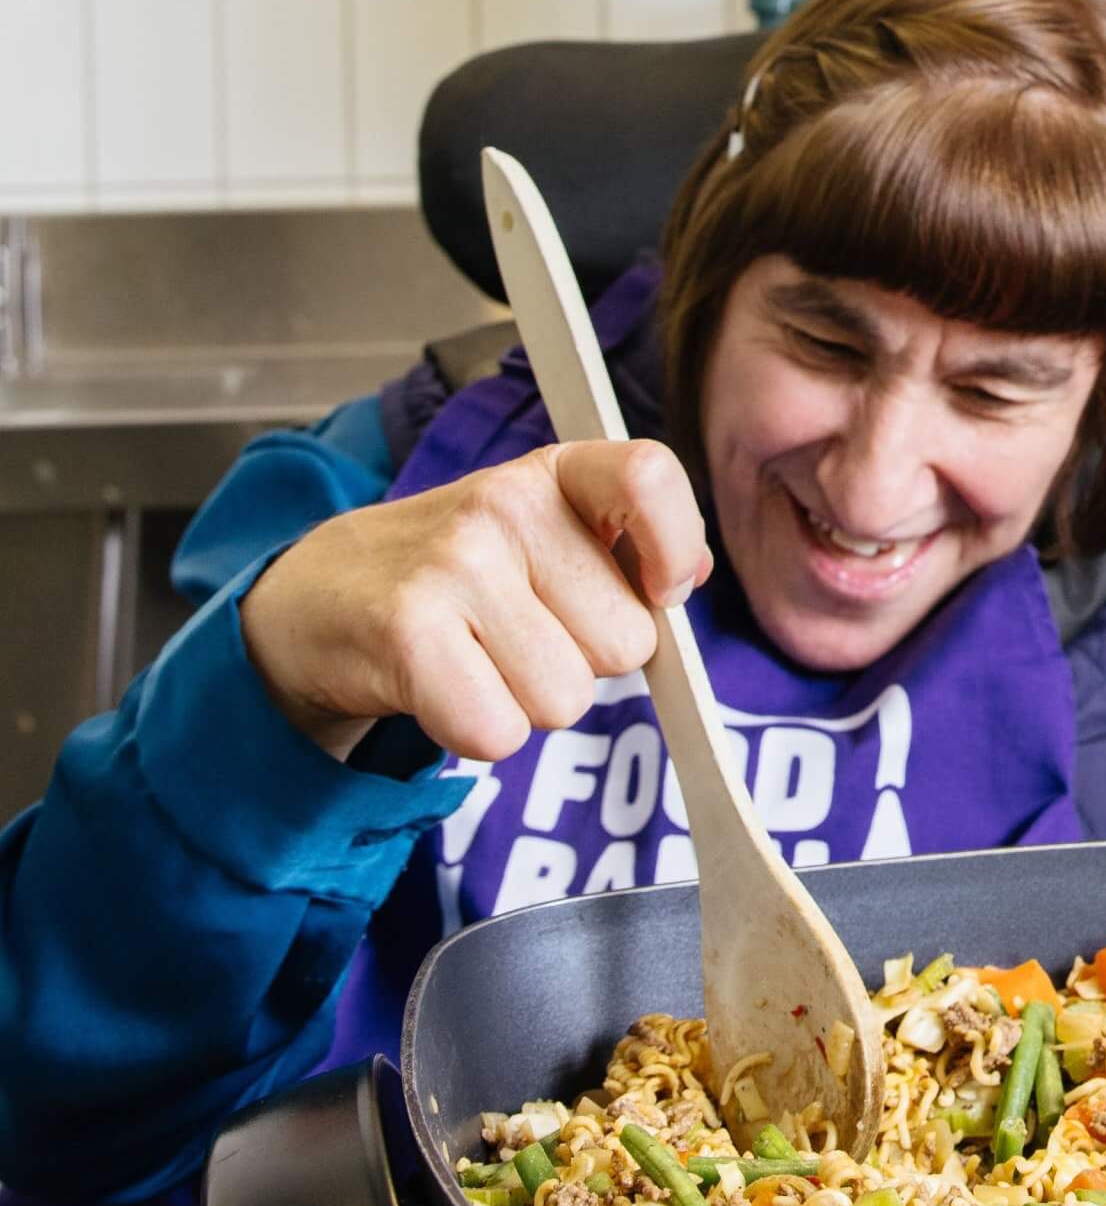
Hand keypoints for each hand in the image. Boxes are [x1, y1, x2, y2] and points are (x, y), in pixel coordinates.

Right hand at [240, 441, 713, 762]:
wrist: (317, 601)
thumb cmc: (457, 579)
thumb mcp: (543, 539)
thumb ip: (625, 552)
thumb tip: (689, 577)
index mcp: (553, 473)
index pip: (650, 477)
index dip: (673, 548)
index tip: (659, 588)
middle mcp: (504, 502)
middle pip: (627, 643)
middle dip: (581, 660)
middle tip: (510, 633)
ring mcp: (454, 563)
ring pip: (566, 698)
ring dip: (526, 701)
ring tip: (472, 658)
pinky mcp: (408, 632)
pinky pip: (500, 732)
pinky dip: (476, 732)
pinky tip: (440, 687)